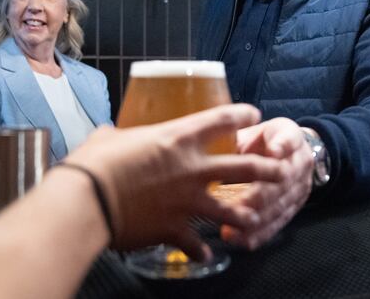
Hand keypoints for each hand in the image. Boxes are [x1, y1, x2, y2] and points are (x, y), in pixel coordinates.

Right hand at [67, 104, 284, 259]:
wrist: (88, 200)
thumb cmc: (95, 163)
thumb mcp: (109, 139)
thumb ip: (116, 136)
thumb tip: (107, 135)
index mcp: (178, 138)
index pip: (221, 119)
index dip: (242, 115)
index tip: (254, 115)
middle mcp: (191, 168)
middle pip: (243, 167)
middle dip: (268, 170)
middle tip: (281, 171)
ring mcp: (187, 201)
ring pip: (231, 210)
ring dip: (247, 215)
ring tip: (256, 218)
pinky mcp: (175, 229)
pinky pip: (196, 243)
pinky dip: (201, 250)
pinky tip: (206, 254)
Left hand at [221, 118, 313, 249]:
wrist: (288, 150)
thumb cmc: (261, 139)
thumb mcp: (254, 129)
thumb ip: (240, 136)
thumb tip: (221, 141)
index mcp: (291, 136)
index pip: (290, 140)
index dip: (282, 145)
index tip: (272, 151)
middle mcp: (301, 162)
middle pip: (284, 180)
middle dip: (261, 194)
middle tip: (237, 205)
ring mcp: (301, 186)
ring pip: (281, 205)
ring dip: (257, 219)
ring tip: (231, 229)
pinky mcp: (295, 206)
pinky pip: (279, 222)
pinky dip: (261, 233)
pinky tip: (243, 241)